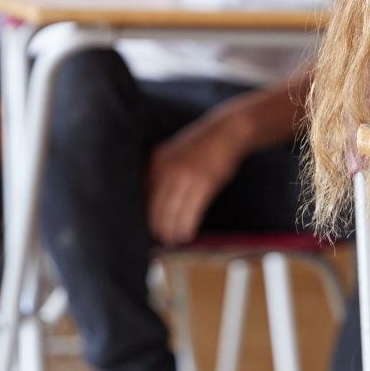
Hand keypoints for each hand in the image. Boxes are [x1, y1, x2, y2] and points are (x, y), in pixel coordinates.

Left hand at [147, 110, 249, 244]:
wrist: (226, 131)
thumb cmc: (201, 147)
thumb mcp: (174, 154)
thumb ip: (162, 174)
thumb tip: (153, 205)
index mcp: (156, 162)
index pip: (144, 197)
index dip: (147, 216)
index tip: (151, 228)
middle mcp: (167, 169)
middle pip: (155, 209)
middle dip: (158, 228)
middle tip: (163, 239)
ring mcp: (185, 176)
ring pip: (172, 214)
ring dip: (172, 231)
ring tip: (175, 239)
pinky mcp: (203, 183)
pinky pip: (191, 212)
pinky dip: (187, 226)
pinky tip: (188, 233)